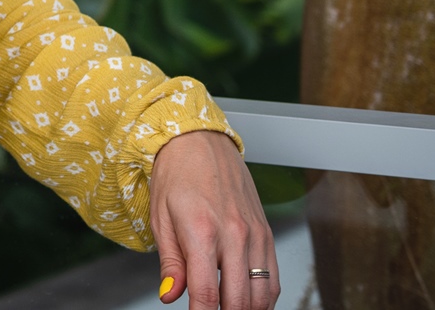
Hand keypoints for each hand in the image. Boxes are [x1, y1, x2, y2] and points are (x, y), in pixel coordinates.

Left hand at [151, 130, 278, 308]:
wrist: (199, 141)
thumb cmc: (175, 175)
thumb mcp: (160, 218)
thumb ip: (170, 263)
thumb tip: (171, 296)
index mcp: (202, 232)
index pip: (207, 295)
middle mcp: (234, 235)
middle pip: (238, 301)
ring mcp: (255, 235)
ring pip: (261, 295)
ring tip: (227, 309)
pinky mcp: (266, 233)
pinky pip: (273, 278)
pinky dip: (263, 298)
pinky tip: (248, 301)